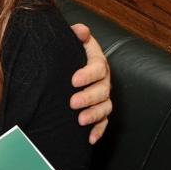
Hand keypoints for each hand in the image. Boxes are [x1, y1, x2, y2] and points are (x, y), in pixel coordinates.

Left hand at [69, 23, 111, 144]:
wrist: (65, 64)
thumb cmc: (66, 51)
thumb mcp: (69, 41)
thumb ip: (75, 35)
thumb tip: (81, 30)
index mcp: (96, 61)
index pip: (98, 67)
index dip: (87, 74)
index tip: (73, 80)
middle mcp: (103, 79)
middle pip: (103, 89)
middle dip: (89, 97)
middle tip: (72, 103)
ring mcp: (102, 95)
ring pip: (105, 107)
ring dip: (94, 115)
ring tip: (80, 121)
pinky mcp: (99, 110)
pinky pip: (103, 122)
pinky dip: (98, 130)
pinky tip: (90, 139)